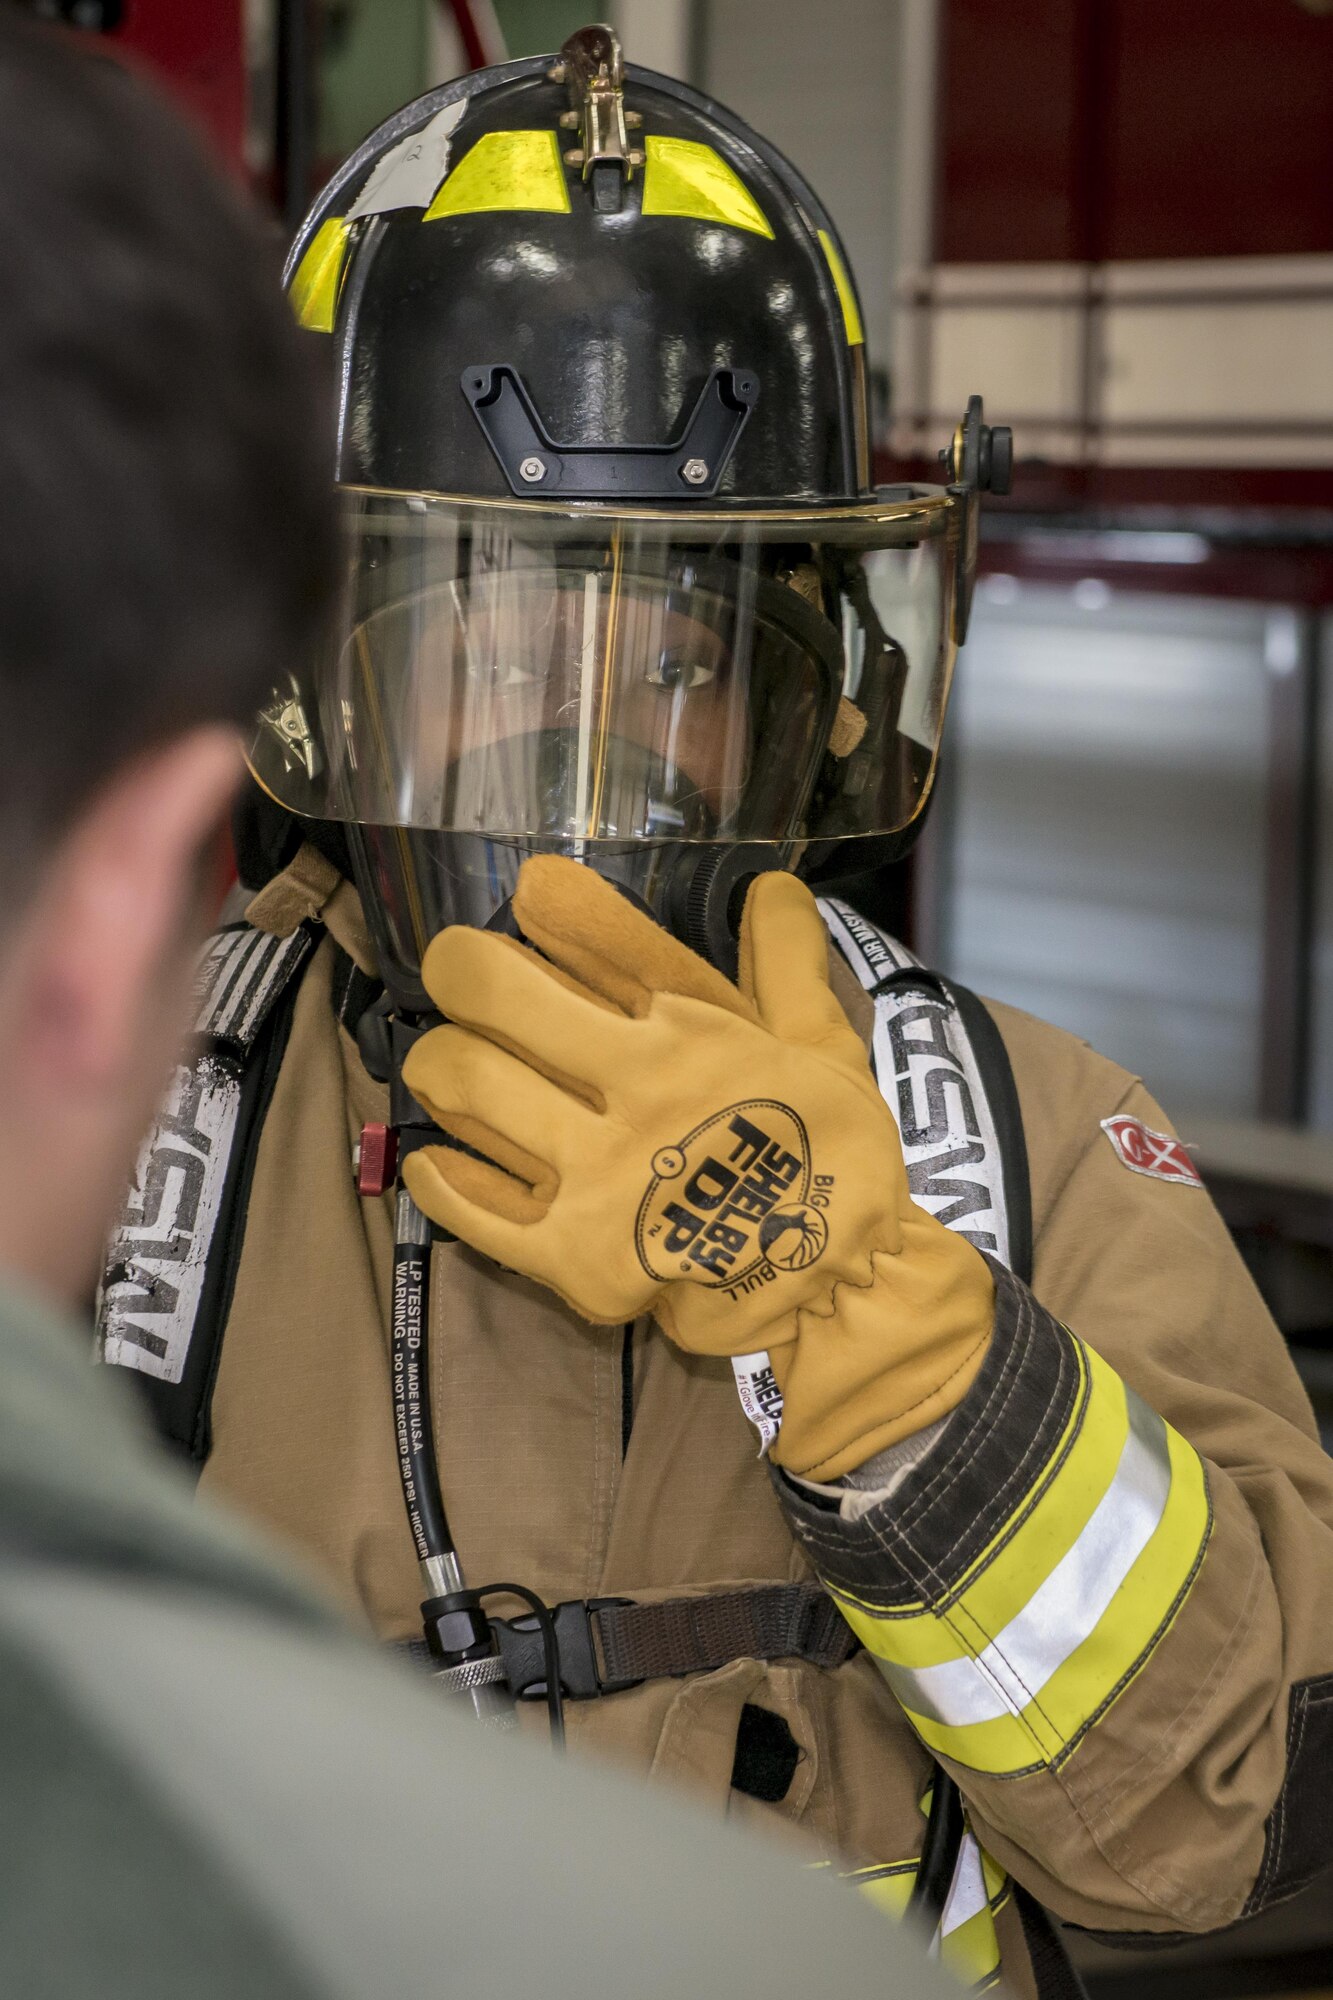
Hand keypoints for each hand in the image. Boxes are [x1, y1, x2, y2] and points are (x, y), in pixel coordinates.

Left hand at [402, 857, 992, 1477]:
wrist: (837, 1291)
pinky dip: (439, 1175)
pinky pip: (472, 1208)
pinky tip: (433, 1157)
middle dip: (460, 967)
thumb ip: (789, 963)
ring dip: (438, 1060)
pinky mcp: (572, 1256)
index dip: (551, 900)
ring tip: (439, 1058)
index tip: (530, 891)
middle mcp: (636, 1091)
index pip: (601, 936)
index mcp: (695, 1034)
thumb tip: (771, 884)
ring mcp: (597, 1176)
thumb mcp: (825, 1049)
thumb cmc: (833, 1160)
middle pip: (498, 996)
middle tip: (455, 971)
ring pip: (468, 1084)